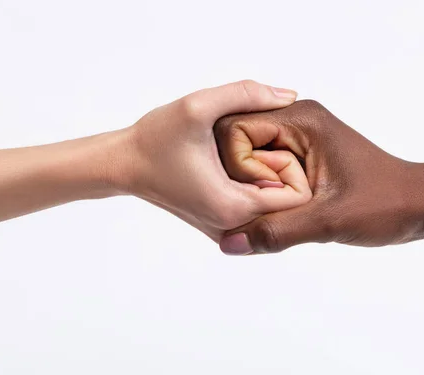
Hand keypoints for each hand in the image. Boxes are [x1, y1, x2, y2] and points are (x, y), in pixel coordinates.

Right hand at [116, 81, 311, 240]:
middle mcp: (233, 227)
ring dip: (272, 179)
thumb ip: (247, 94)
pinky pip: (257, 211)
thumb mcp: (197, 105)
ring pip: (274, 210)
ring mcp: (226, 231)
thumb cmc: (155, 137)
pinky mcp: (220, 226)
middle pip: (289, 206)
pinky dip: (259, 188)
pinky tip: (239, 166)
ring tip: (247, 155)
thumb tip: (290, 94)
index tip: (268, 143)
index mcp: (233, 207)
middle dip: (284, 173)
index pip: (299, 197)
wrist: (124, 163)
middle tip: (259, 146)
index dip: (293, 164)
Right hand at [214, 100, 423, 253]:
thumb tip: (228, 244)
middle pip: (235, 143)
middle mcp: (295, 122)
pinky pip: (263, 171)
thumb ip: (277, 231)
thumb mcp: (329, 221)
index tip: (258, 197)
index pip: (233, 129)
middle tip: (262, 210)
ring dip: (251, 191)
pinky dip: (262, 194)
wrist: (420, 204)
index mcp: (301, 120)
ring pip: (247, 160)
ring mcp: (297, 138)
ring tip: (273, 214)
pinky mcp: (301, 157)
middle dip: (240, 181)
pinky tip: (275, 215)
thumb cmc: (385, 204)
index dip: (234, 168)